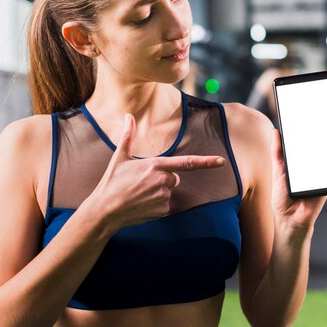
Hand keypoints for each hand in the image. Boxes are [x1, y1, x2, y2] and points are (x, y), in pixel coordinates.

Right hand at [87, 113, 225, 230]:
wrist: (105, 210)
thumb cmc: (111, 182)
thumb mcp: (120, 157)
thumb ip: (128, 135)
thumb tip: (128, 116)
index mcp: (156, 165)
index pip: (187, 163)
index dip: (206, 162)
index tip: (221, 161)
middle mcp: (163, 180)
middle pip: (174, 177)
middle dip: (163, 178)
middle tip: (142, 182)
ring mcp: (163, 197)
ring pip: (169, 191)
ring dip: (159, 191)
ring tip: (139, 194)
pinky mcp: (162, 211)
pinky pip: (166, 205)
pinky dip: (156, 205)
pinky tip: (141, 204)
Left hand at [271, 95, 326, 229]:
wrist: (290, 218)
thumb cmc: (283, 195)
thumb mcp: (278, 170)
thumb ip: (278, 151)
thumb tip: (276, 131)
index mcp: (303, 153)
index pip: (312, 131)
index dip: (316, 116)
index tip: (319, 99)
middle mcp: (316, 156)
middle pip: (326, 133)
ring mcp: (325, 165)